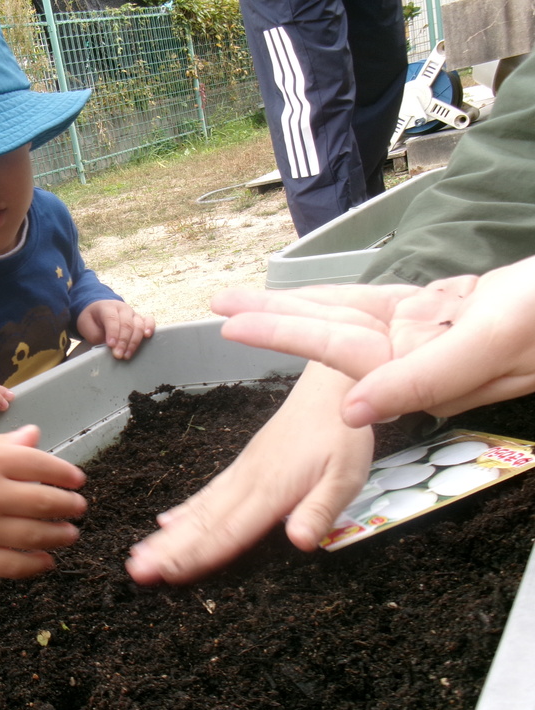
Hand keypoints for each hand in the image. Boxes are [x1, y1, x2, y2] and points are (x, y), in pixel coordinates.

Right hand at [0, 425, 86, 577]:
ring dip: (61, 535)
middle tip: (79, 508)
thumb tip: (35, 436)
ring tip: (70, 534)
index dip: (67, 475)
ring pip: (37, 535)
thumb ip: (2, 444)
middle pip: (47, 502)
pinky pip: (14, 565)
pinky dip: (36, 565)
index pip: (44, 466)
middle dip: (70, 506)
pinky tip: (47, 561)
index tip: (77, 480)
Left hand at [76, 300, 154, 359]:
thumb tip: (109, 347)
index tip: (111, 345)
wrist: (98, 310)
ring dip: (134, 342)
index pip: (112, 319)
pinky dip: (150, 328)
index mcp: (107, 307)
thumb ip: (96, 335)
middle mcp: (122, 309)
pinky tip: (147, 337)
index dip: (113, 332)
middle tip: (118, 355)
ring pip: (138, 325)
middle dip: (123, 342)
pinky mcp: (140, 319)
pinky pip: (149, 321)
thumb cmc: (92, 320)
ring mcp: (133, 313)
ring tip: (127, 355)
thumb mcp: (87, 326)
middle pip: (127, 324)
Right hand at [125, 364, 373, 584]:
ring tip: (139, 553)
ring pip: (198, 510)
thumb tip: (299, 541)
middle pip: (202, 524)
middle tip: (135, 570)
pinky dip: (184, 510)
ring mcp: (241, 474)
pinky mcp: (242, 467)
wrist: (328, 391)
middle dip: (168, 550)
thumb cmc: (341, 435)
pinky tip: (166, 522)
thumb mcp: (346, 476)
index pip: (228, 532)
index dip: (195, 555)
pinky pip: (206, 493)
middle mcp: (247, 484)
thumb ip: (320, 509)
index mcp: (270, 491)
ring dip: (168, 535)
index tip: (165, 574)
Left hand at [212, 255, 534, 425]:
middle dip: (275, 321)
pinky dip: (338, 298)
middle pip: (330, 337)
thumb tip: (352, 410)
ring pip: (345, 318)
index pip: (340, 353)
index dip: (285, 334)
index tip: (233, 324)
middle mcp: (413, 362)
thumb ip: (423, 378)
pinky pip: (375, 305)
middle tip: (220, 305)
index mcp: (422, 375)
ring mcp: (421, 339)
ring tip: (241, 300)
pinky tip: (299, 298)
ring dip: (295, 307)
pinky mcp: (432, 315)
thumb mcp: (490, 341)